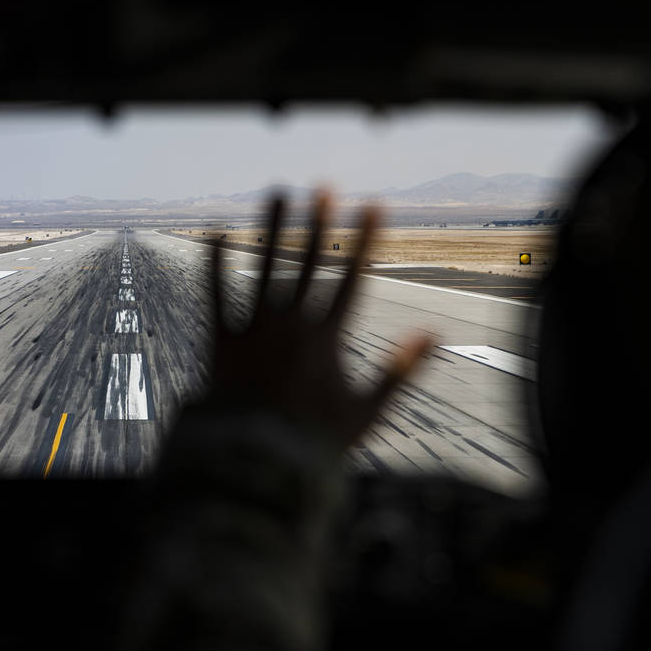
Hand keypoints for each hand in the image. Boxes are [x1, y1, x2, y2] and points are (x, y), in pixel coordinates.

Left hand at [206, 191, 432, 445]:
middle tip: (324, 186)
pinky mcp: (221, 342)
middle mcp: (290, 325)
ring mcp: (254, 330)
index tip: (374, 205)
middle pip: (307, 264)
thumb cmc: (315, 443)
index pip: (351, 278)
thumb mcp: (366, 411)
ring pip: (264, 268)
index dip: (363, 240)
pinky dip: (216, 266)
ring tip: (279, 192)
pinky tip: (218, 235)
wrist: (255, 464)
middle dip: (318, 223)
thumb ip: (399, 371)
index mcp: (327, 338)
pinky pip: (216, 296)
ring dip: (272, 228)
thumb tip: (434, 334)